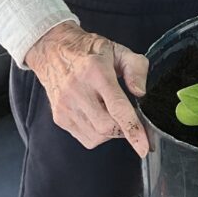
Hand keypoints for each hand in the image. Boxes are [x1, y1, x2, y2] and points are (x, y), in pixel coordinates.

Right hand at [25, 21, 149, 156]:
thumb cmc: (89, 50)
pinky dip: (98, 133)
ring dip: (111, 132)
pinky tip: (99, 115)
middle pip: (107, 127)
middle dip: (124, 128)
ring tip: (111, 112)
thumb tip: (141, 93)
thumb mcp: (118, 49)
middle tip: (128, 116)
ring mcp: (66, 107)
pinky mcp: (60, 118)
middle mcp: (78, 91)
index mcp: (96, 72)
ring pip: (96, 137)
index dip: (133, 129)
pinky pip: (85, 138)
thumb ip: (136, 68)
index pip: (117, 107)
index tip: (144, 147)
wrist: (53, 51)